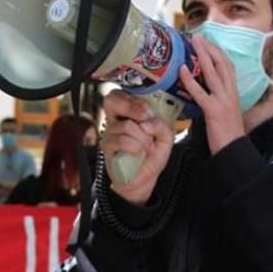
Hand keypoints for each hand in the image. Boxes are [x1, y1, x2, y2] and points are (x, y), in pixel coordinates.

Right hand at [101, 90, 174, 206]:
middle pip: (111, 99)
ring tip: (147, 147)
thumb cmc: (151, 155)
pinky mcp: (107, 146)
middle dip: (131, 106)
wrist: (143, 178)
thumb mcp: (165, 138)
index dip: (134, 98)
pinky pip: (120, 140)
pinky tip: (137, 152)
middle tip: (144, 118)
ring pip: (125, 125)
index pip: (123, 93)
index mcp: (129, 112)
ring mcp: (109, 132)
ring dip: (142, 137)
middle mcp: (116, 118)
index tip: (148, 110)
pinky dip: (134, 146)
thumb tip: (147, 121)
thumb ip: (162, 125)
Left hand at [179, 35, 244, 154]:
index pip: (228, 67)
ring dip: (202, 56)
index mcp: (233, 93)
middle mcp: (230, 93)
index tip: (208, 42)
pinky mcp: (214, 111)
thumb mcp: (225, 111)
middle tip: (198, 36)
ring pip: (213, 73)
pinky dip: (191, 80)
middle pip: (222, 64)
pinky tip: (182, 70)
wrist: (233, 150)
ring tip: (193, 43)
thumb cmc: (227, 133)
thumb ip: (217, 98)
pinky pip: (201, 93)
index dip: (218, 53)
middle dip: (210, 48)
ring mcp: (223, 101)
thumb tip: (204, 90)